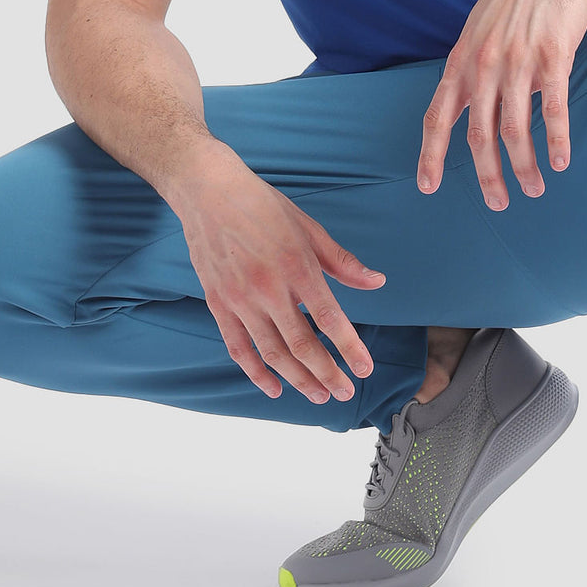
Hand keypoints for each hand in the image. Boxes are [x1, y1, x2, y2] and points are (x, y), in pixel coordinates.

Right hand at [173, 142, 386, 403]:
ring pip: (273, 354)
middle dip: (327, 373)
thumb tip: (376, 282)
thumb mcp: (308, 228)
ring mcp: (241, 299)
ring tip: (318, 395)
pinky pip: (239, 349)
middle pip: (302, 345)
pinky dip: (256, 373)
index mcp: (296, 266)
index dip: (349, 349)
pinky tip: (274, 388)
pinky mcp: (219, 304)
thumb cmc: (262, 206)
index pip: (329, 319)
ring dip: (298, 379)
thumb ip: (342, 262)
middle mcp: (269, 288)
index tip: (364, 370)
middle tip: (344, 392)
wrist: (209, 191)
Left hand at [417, 0, 586, 207]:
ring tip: (535, 189)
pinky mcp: (553, 56)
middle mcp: (484, 62)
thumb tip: (484, 109)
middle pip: (478, 134)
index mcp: (463, 58)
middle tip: (499, 204)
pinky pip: (552, 108)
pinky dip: (556, 140)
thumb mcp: (482, 29)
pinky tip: (561, 161)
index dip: (431, 153)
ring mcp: (518, 60)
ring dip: (524, 166)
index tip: (428, 186)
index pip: (438, 114)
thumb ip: (478, 70)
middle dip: (486, 175)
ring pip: (515, 129)